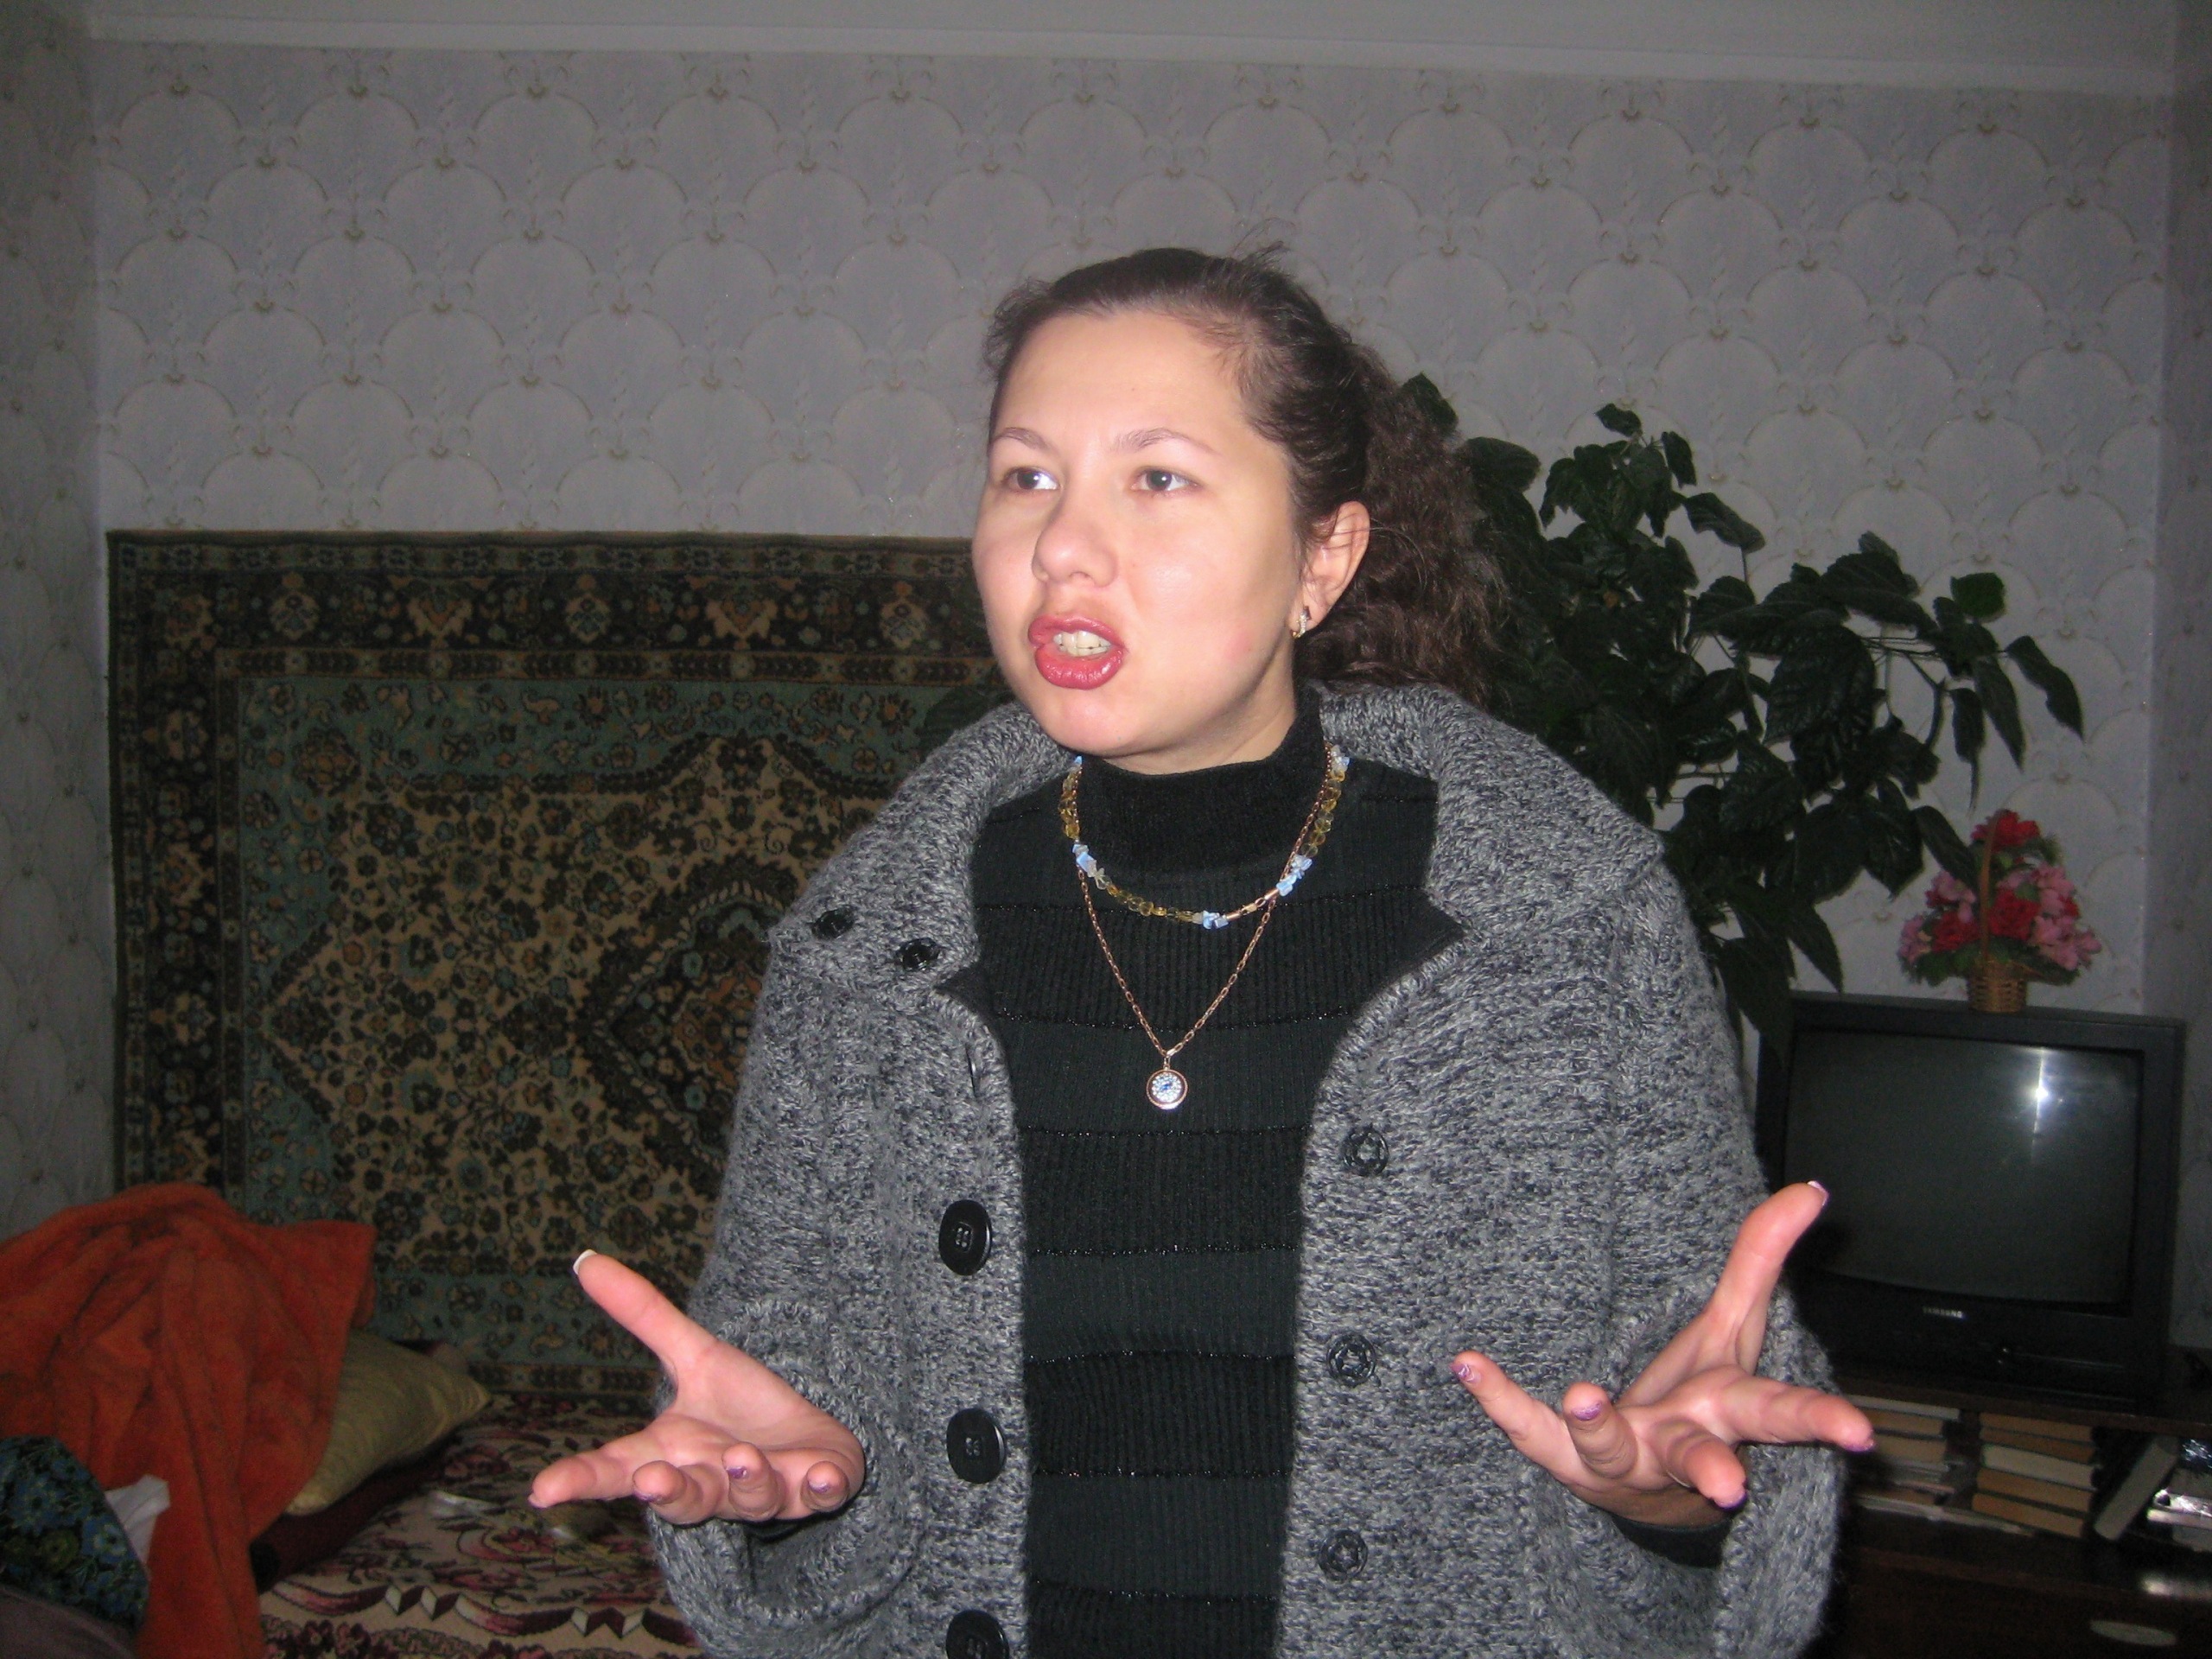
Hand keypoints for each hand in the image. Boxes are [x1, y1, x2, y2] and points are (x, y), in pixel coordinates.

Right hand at [529, 1251, 865, 1524]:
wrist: (811, 1436)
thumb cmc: (742, 1406)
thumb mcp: (695, 1355)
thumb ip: (644, 1315)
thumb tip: (585, 1259)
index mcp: (672, 1454)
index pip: (616, 1470)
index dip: (580, 1481)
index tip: (541, 1490)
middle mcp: (713, 1483)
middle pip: (681, 1498)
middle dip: (668, 1492)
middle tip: (652, 1479)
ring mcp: (765, 1491)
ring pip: (748, 1499)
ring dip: (744, 1483)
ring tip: (741, 1458)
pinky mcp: (817, 1487)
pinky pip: (821, 1496)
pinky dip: (823, 1488)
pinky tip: (824, 1477)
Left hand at [1452, 1182, 1873, 1527]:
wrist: (1648, 1492)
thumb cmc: (1700, 1401)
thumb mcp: (1733, 1330)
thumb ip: (1762, 1258)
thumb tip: (1812, 1187)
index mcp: (1729, 1414)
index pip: (1784, 1412)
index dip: (1823, 1420)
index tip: (1860, 1435)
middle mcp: (1678, 1445)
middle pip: (1703, 1455)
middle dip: (1715, 1469)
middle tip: (1727, 1486)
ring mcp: (1620, 1459)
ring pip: (1612, 1451)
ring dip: (1600, 1428)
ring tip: (1581, 1397)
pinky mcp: (1563, 1459)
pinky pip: (1528, 1431)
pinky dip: (1499, 1399)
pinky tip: (1468, 1365)